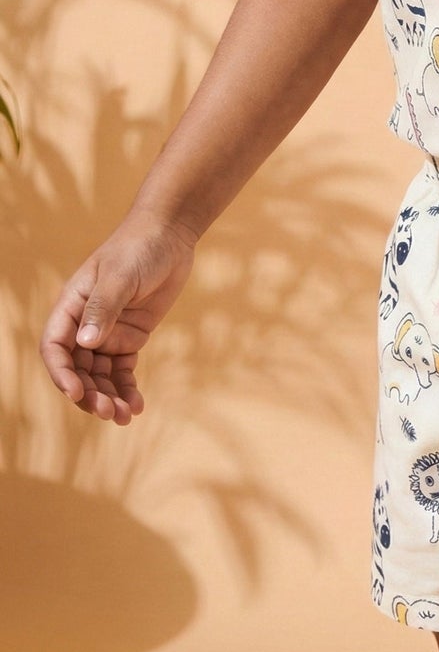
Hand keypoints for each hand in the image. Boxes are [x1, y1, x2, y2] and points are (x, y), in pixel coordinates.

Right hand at [39, 210, 198, 424]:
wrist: (169, 234)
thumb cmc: (138, 247)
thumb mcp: (119, 276)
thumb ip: (102, 308)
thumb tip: (85, 343)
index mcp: (71, 307)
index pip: (55, 347)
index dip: (62, 373)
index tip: (77, 393)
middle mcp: (84, 324)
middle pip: (78, 369)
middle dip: (90, 394)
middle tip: (110, 412)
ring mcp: (108, 333)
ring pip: (100, 376)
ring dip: (109, 397)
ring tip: (125, 416)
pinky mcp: (131, 337)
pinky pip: (123, 370)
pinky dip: (127, 389)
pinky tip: (138, 406)